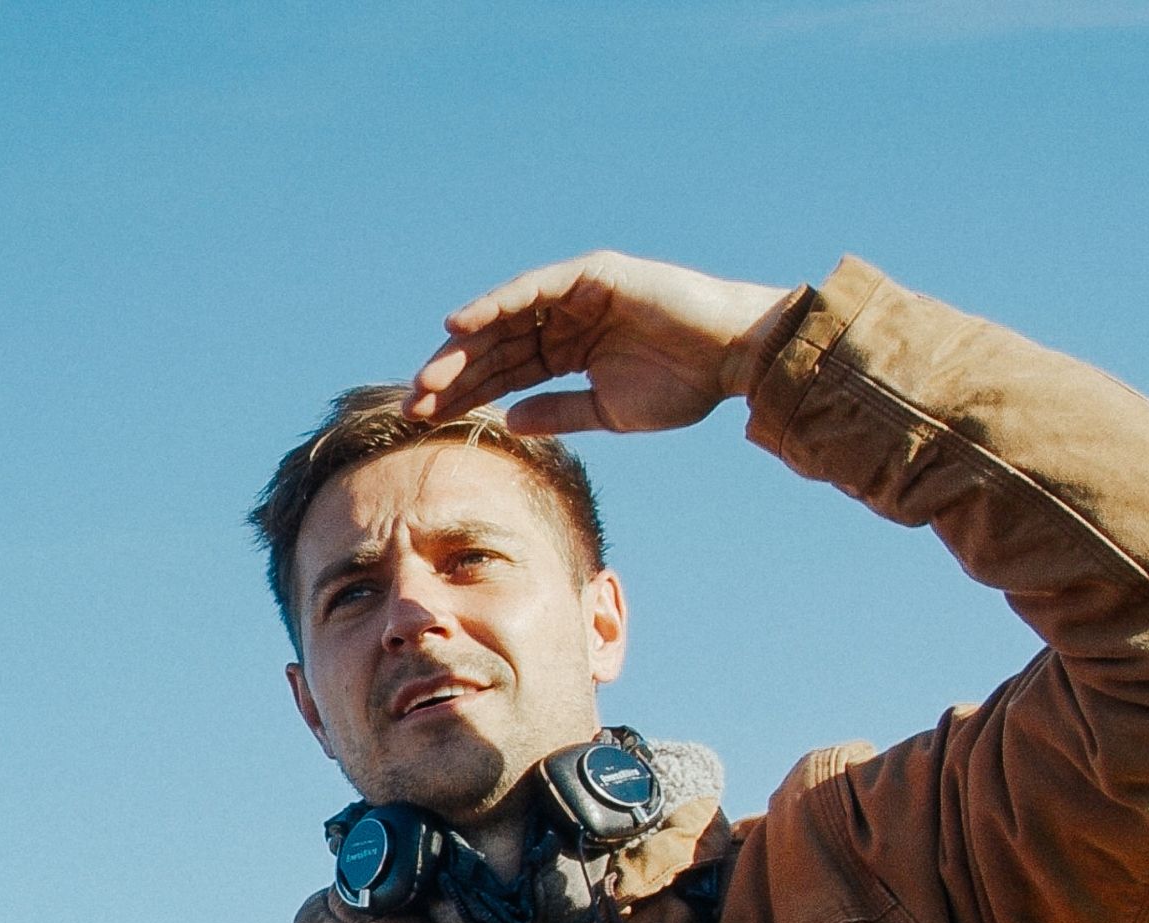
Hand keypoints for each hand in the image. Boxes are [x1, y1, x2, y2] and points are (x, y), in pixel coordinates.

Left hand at [408, 252, 800, 434]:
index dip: (465, 395)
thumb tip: (509, 421)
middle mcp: (566, 319)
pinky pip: (533, 289)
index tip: (427, 420)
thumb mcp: (608, 411)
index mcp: (569, 351)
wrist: (735, 358)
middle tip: (413, 404)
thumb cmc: (684, 386)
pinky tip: (459, 327)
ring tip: (428, 377)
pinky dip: (495, 304)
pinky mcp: (592, 274)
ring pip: (505, 320)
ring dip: (464, 349)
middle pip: (495, 347)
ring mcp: (578, 294)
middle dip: (453, 376)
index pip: (505, 373)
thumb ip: (558, 413)